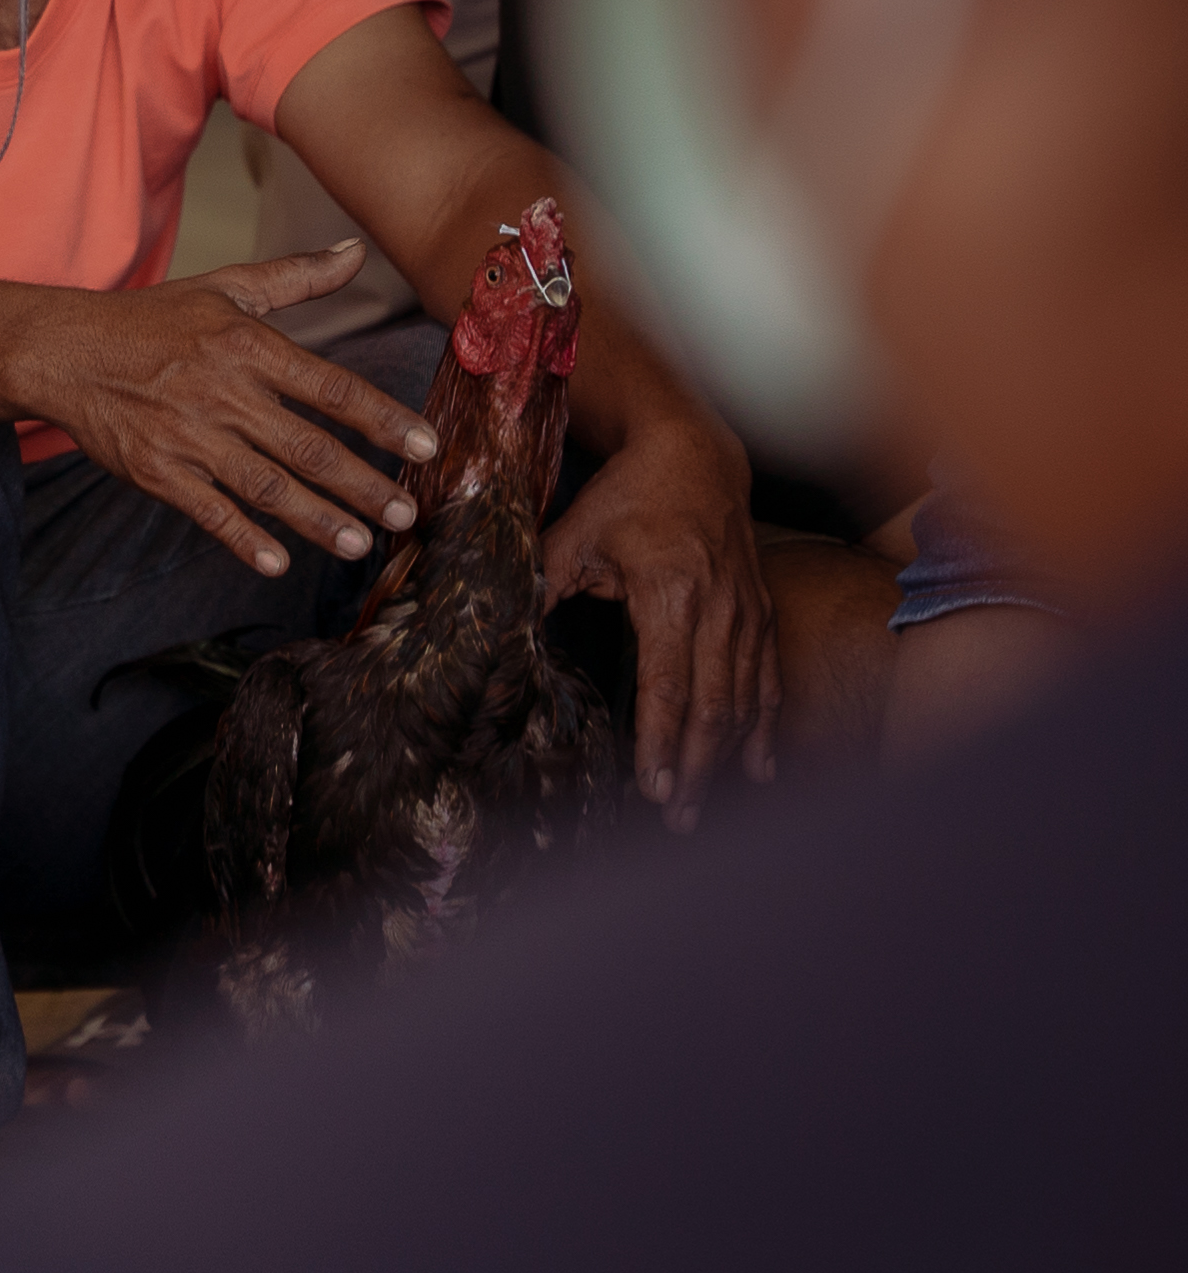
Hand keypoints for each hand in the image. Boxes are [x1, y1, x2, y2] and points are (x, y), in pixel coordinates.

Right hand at [27, 242, 442, 578]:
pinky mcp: (156, 471)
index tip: (426, 448)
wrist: (62, 351)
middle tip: (405, 515)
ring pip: (267, 487)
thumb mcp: (223, 286)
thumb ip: (296, 276)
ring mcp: (188, 437)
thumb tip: (356, 251)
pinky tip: (277, 562)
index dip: (382, 420)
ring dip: (318, 520)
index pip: (331, 388)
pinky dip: (243, 539)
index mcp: (247, 346)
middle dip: (363, 486)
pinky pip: (209, 512)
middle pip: (308, 448)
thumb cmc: (149, 321)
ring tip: (358, 544)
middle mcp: (223, 393)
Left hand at [544, 415, 776, 827]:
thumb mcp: (572, 537)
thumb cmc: (627, 497)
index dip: (660, 740)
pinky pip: (767, 680)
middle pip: (711, 706)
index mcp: (671, 594)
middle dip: (692, 767)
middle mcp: (720, 610)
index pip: (669, 684)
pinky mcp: (760, 613)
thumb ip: (542, 589)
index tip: (649, 786)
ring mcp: (747, 614)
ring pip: (744, 701)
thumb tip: (505, 638)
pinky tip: (758, 767)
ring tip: (700, 803)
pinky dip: (763, 727)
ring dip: (724, 757)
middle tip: (674, 817)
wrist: (694, 455)